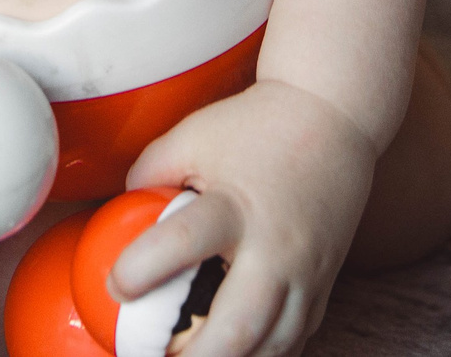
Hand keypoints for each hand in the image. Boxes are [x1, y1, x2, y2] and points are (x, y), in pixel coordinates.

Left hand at [111, 79, 377, 356]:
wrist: (334, 117)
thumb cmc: (256, 127)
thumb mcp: (193, 135)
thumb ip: (149, 174)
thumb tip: (116, 216)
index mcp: (235, 205)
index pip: (183, 242)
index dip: (139, 270)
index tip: (116, 286)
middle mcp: (274, 248)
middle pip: (238, 326)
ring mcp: (305, 274)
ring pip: (272, 347)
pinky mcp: (322, 286)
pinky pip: (294, 342)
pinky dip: (261, 356)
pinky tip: (232, 353)